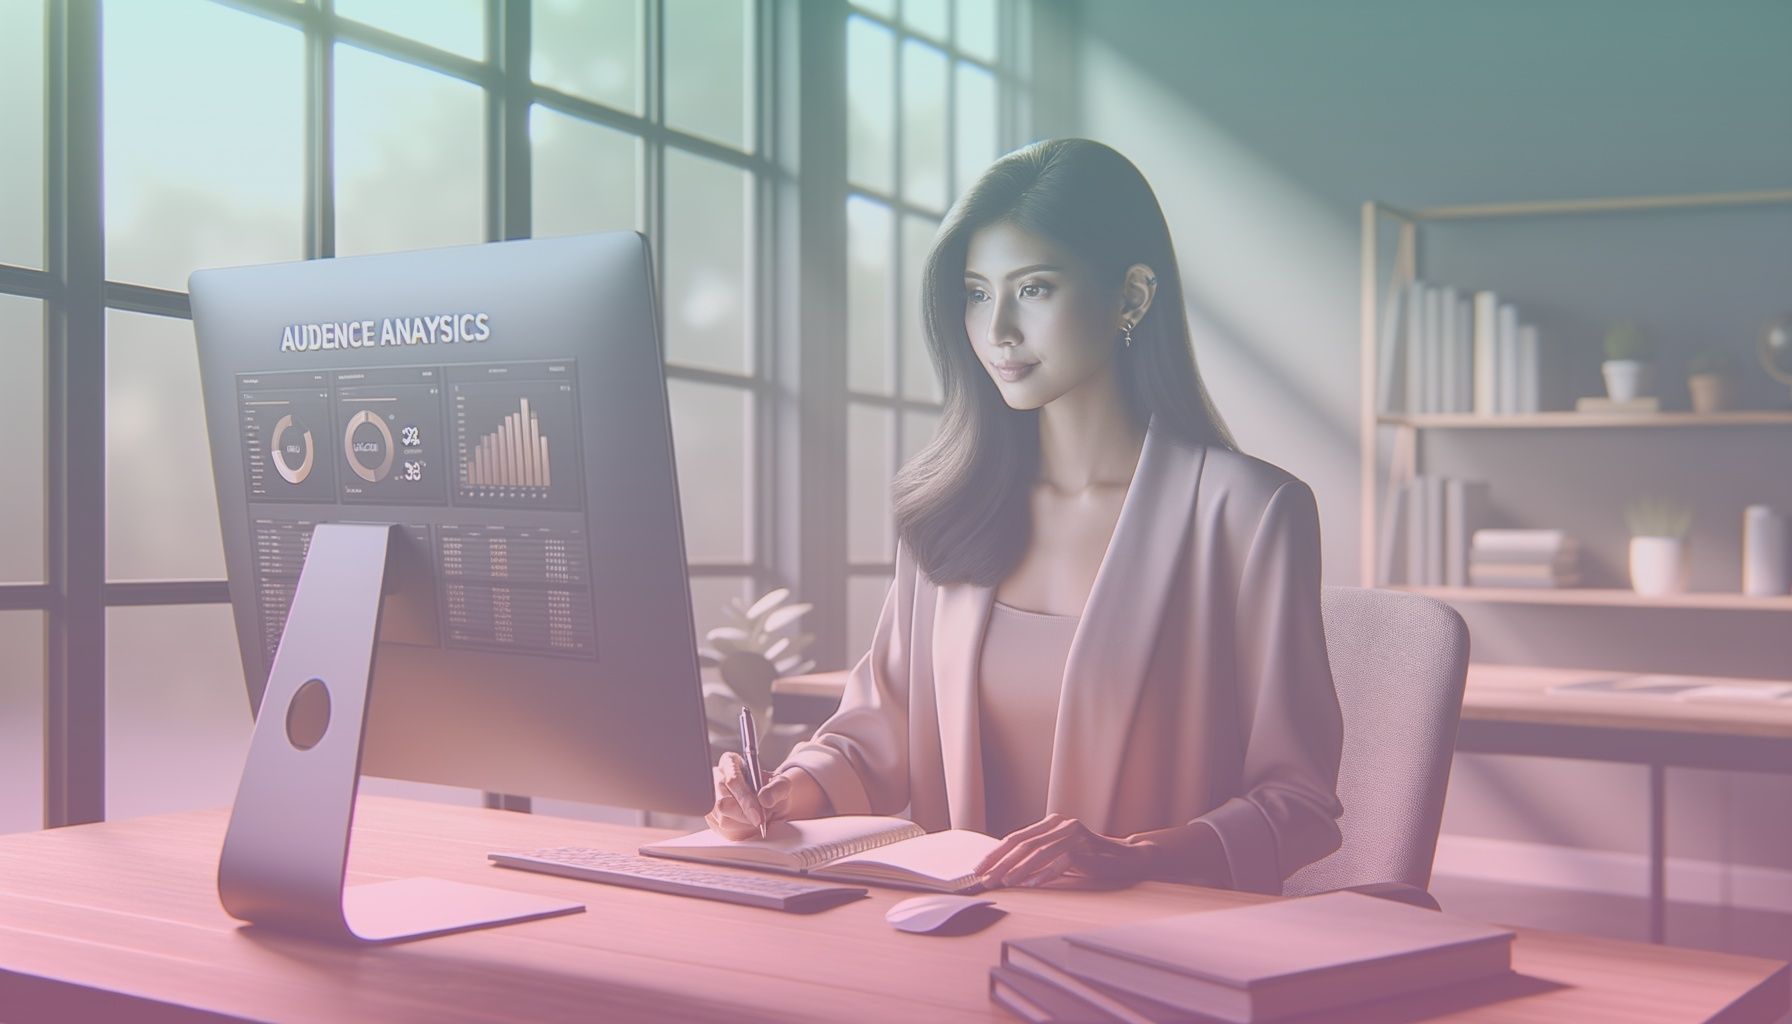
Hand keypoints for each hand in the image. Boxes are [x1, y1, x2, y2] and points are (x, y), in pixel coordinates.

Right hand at [705, 752, 794, 840]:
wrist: (774, 804)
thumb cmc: (775, 790)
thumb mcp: (783, 784)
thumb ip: (777, 789)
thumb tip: (764, 799)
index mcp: (730, 763)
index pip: (732, 781)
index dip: (745, 800)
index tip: (759, 816)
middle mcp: (716, 779)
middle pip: (723, 804)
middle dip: (745, 816)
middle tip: (761, 819)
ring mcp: (711, 800)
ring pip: (723, 821)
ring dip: (744, 825)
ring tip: (757, 819)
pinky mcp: (712, 818)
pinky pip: (724, 832)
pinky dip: (740, 832)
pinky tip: (749, 825)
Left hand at [974, 813, 1153, 887]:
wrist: (1124, 859)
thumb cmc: (1087, 860)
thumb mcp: (1058, 855)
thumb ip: (1036, 857)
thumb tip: (1001, 871)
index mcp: (1051, 823)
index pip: (1016, 837)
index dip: (995, 853)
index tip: (978, 869)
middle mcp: (1061, 824)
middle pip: (1024, 843)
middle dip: (1001, 862)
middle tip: (986, 878)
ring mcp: (1074, 834)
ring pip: (1039, 851)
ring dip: (1019, 869)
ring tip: (1005, 882)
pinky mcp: (1086, 848)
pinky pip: (1061, 861)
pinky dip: (1045, 874)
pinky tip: (1033, 885)